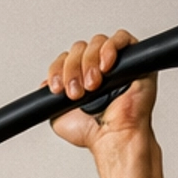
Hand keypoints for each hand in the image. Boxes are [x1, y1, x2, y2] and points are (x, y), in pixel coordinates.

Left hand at [44, 31, 157, 149]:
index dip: (58, 69)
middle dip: (73, 69)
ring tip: (93, 85)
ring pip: (96, 43)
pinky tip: (105, 67)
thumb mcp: (58, 118)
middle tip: (76, 92)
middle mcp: (97, 68)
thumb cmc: (94, 132)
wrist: (114, 138)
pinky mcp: (134, 59)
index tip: (57, 87)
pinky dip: (110, 48)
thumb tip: (44, 85)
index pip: (65, 59)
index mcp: (81, 77)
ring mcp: (115, 62)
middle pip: (79, 49)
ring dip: (89, 61)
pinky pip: (120, 38)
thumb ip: (50, 100)